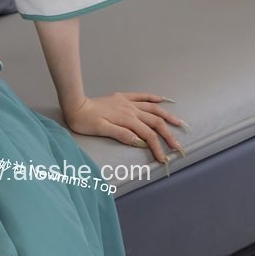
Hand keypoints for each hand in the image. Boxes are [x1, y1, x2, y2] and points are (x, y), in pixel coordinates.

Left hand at [63, 92, 188, 165]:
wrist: (76, 106)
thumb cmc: (86, 121)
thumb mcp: (102, 130)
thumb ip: (121, 134)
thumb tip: (139, 141)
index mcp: (127, 120)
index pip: (148, 135)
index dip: (157, 147)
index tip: (162, 159)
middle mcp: (131, 110)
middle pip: (155, 122)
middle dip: (167, 135)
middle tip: (177, 146)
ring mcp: (128, 103)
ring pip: (152, 109)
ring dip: (167, 116)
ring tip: (178, 123)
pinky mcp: (123, 98)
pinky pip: (142, 96)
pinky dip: (153, 98)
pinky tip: (162, 101)